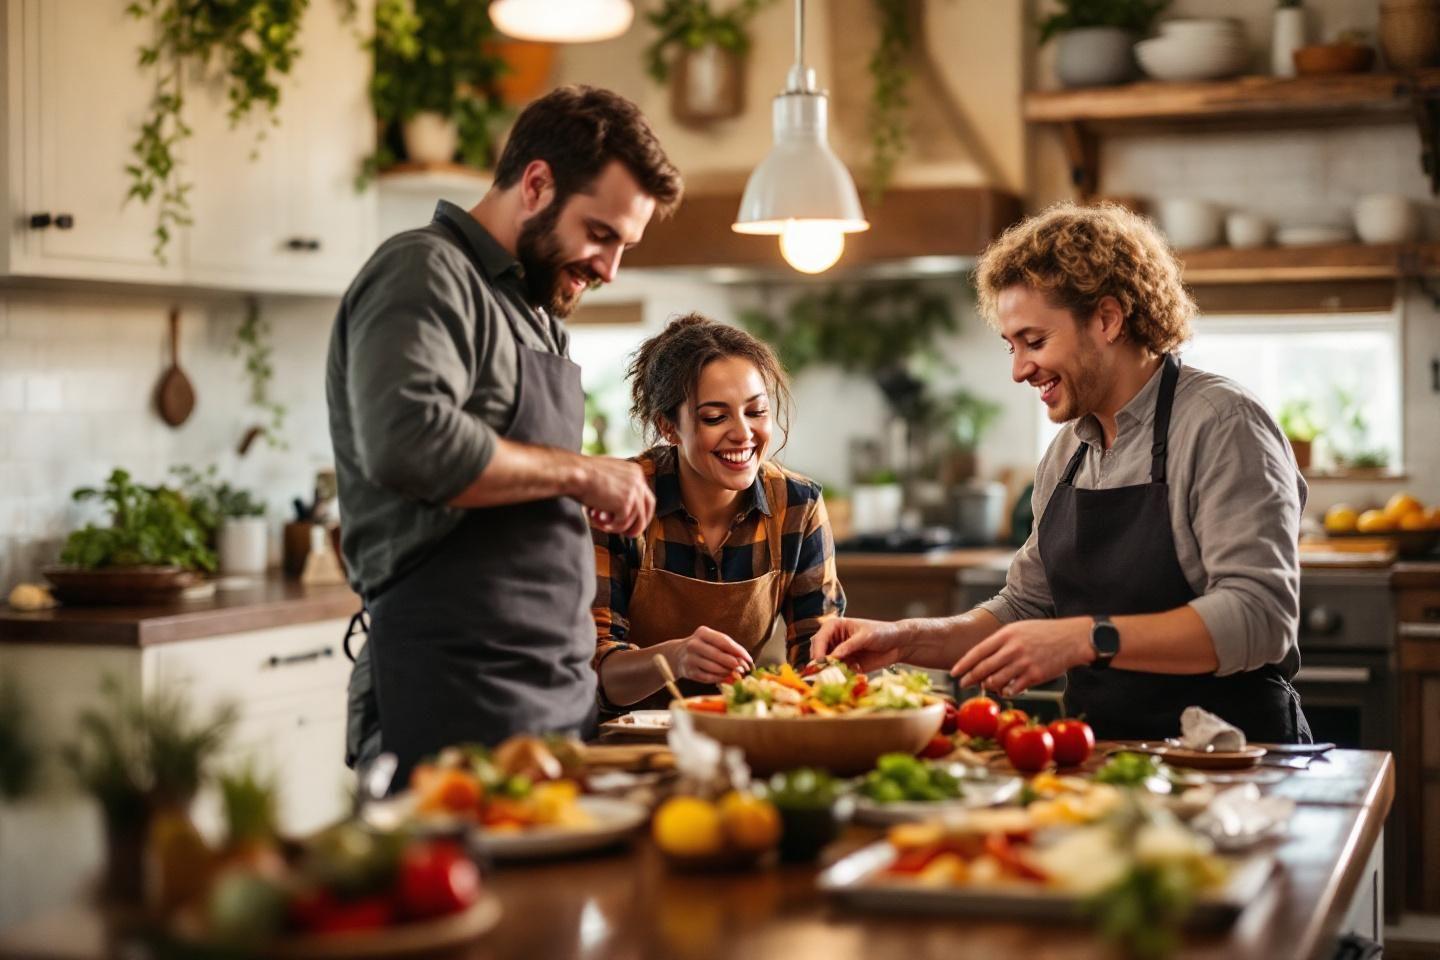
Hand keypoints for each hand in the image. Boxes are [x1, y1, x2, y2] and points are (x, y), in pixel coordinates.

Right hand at [579, 457, 654, 537]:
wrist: (574, 473)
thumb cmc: (583, 474)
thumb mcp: (608, 477)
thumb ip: (618, 489)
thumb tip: (621, 510)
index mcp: (635, 471)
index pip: (646, 496)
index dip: (639, 511)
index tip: (632, 521)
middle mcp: (638, 480)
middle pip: (648, 509)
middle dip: (639, 524)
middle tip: (628, 534)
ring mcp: (634, 493)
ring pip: (634, 521)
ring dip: (617, 526)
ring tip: (599, 521)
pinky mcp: (625, 504)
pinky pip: (622, 525)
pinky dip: (610, 527)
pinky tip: (597, 520)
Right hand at [667, 627, 753, 684]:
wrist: (677, 655)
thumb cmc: (703, 647)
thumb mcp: (712, 641)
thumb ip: (728, 648)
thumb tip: (745, 661)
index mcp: (703, 632)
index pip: (724, 641)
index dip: (738, 651)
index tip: (749, 660)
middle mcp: (694, 644)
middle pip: (718, 655)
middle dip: (733, 663)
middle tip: (743, 670)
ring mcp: (689, 658)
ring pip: (713, 667)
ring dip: (727, 672)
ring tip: (735, 674)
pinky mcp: (688, 671)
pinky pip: (707, 677)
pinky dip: (718, 679)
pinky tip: (725, 678)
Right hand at [809, 617, 908, 673]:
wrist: (898, 644)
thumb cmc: (882, 633)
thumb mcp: (865, 637)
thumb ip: (848, 646)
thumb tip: (832, 656)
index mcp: (834, 626)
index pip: (820, 638)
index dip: (818, 650)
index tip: (820, 662)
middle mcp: (833, 640)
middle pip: (819, 652)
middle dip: (821, 663)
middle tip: (826, 673)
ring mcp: (839, 654)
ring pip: (827, 665)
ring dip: (831, 671)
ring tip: (840, 675)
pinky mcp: (846, 666)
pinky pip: (839, 673)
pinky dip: (842, 676)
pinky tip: (855, 672)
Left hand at [949, 617, 1090, 695]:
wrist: (1072, 639)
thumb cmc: (1044, 633)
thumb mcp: (1019, 629)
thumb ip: (1001, 642)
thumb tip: (983, 658)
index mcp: (1006, 634)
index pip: (978, 651)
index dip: (963, 664)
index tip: (953, 672)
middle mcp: (1012, 648)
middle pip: (983, 668)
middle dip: (970, 678)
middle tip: (963, 684)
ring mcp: (1023, 663)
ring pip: (996, 681)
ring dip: (989, 686)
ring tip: (987, 687)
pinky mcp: (1034, 676)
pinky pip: (1013, 689)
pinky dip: (1006, 691)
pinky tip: (1006, 691)